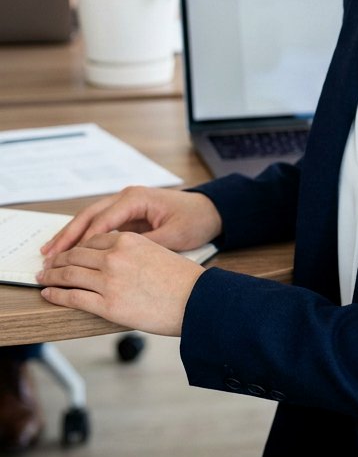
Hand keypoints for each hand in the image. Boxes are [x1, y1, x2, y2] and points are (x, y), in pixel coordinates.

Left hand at [37, 232, 203, 335]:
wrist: (195, 299)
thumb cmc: (181, 279)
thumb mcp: (156, 250)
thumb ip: (131, 250)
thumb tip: (112, 258)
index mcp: (127, 241)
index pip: (92, 240)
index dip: (75, 246)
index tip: (67, 251)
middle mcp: (114, 257)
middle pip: (76, 255)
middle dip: (58, 260)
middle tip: (47, 265)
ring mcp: (109, 281)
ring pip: (69, 274)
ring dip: (52, 276)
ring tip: (43, 278)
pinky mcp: (107, 305)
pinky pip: (73, 297)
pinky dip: (56, 295)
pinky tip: (48, 294)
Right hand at [41, 186, 221, 258]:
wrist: (210, 210)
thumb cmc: (194, 220)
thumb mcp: (173, 236)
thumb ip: (145, 244)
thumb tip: (118, 258)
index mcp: (136, 198)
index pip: (101, 220)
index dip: (81, 240)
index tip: (64, 258)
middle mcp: (126, 197)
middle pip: (89, 216)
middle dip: (67, 236)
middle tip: (47, 255)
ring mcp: (125, 205)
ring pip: (90, 220)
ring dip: (71, 236)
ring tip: (50, 253)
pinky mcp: (127, 215)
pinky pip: (100, 226)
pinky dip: (84, 238)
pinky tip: (71, 252)